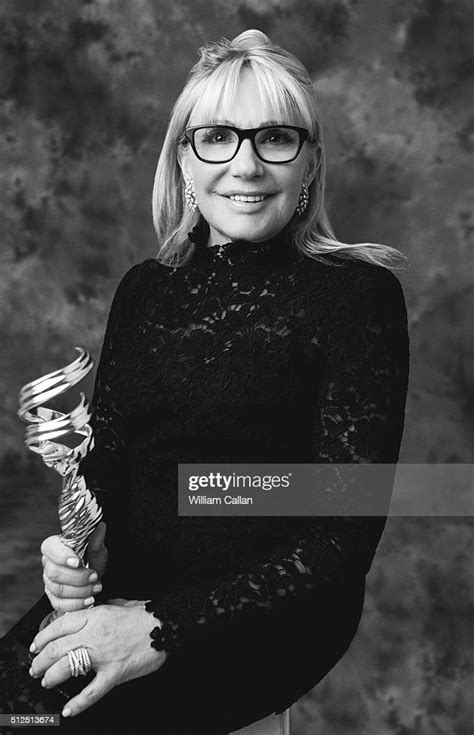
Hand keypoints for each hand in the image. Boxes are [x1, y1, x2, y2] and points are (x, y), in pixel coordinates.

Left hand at [29, 602, 166, 717]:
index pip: (59, 626)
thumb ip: (101, 610)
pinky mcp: (115, 672)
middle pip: (56, 648)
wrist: (167, 624)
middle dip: (40, 660)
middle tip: (35, 667)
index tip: (36, 645)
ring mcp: (103, 654)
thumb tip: (90, 613)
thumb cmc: (145, 615)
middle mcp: (94, 634)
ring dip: (51, 677)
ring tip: (46, 681)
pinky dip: (78, 703)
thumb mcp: (118, 604)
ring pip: (66, 667)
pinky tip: (69, 709)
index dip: (42, 637)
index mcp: (94, 616)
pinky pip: (92, 691)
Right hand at [41, 522, 107, 612]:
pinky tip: (89, 600)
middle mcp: (48, 564)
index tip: (78, 562)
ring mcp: (48, 582)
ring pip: (58, 590)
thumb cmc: (92, 559)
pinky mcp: (53, 597)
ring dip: (80, 591)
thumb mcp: (97, 549)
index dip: (62, 556)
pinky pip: (59, 604)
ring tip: (97, 587)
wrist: (93, 576)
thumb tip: (101, 527)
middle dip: (77, 577)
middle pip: (54, 573)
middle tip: (95, 576)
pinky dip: (76, 604)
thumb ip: (97, 540)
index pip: (50, 549)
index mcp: (54, 546)